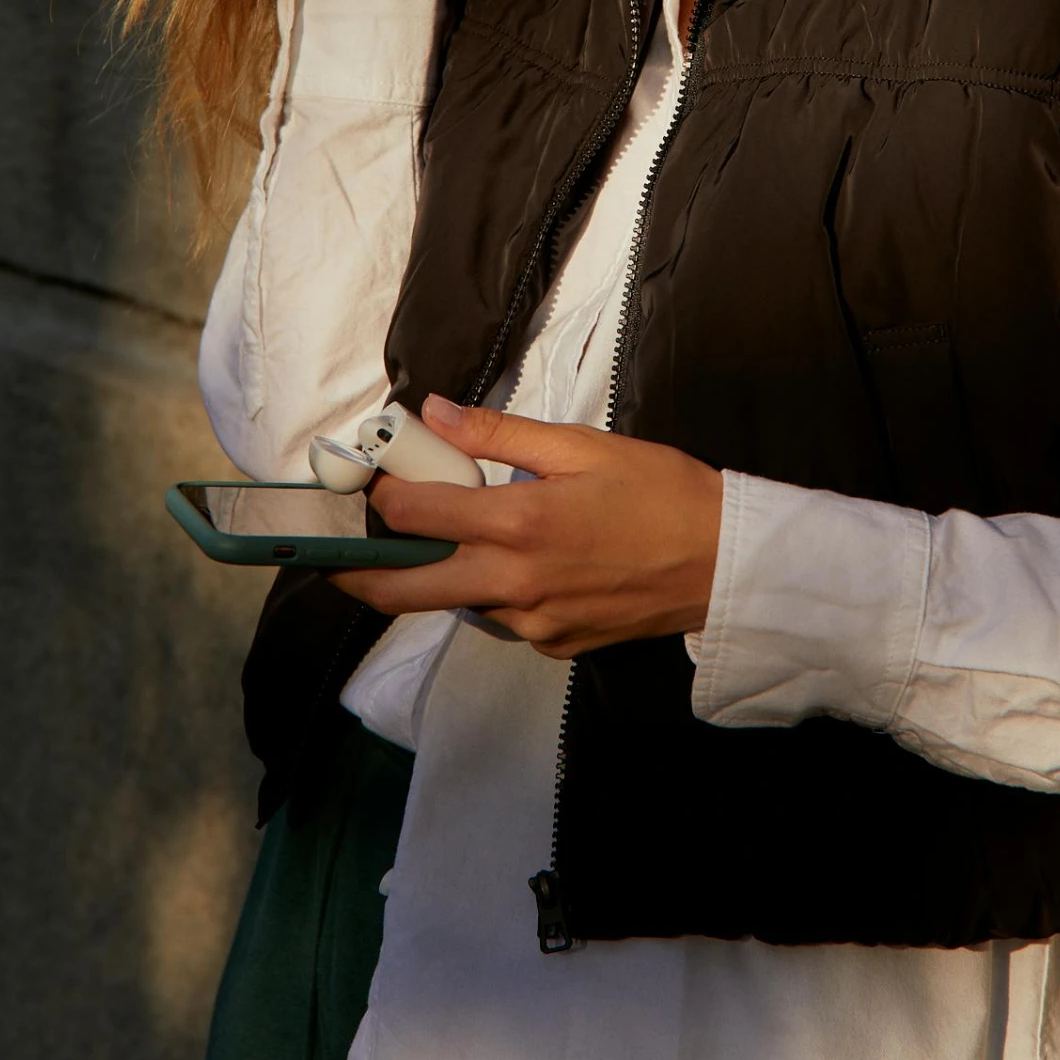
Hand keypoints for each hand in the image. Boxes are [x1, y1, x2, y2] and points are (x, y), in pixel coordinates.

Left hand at [330, 394, 724, 657]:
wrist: (724, 562)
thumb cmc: (661, 493)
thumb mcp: (582, 446)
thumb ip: (498, 433)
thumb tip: (431, 414)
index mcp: (517, 524)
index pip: (415, 516)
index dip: (383, 495)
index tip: (374, 479)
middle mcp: (513, 583)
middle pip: (405, 589)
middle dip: (360, 572)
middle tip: (334, 557)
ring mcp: (532, 624)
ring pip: (459, 602)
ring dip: (445, 573)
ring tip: (462, 536)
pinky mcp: (554, 646)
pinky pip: (504, 619)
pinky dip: (498, 591)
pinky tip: (530, 561)